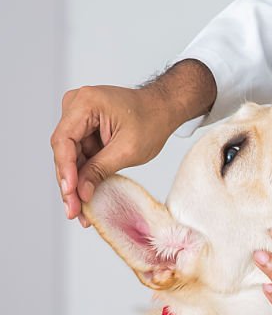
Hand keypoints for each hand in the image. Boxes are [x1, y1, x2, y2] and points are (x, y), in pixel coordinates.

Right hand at [51, 59, 214, 225]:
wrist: (164, 109)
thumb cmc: (152, 121)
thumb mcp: (128, 149)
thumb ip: (100, 169)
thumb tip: (80, 192)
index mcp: (85, 103)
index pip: (64, 141)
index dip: (66, 170)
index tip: (70, 192)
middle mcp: (75, 106)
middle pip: (64, 151)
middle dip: (69, 183)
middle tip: (73, 211)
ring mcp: (77, 117)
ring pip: (70, 157)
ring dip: (75, 184)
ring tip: (79, 211)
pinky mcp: (83, 129)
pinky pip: (80, 155)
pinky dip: (84, 175)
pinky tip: (85, 198)